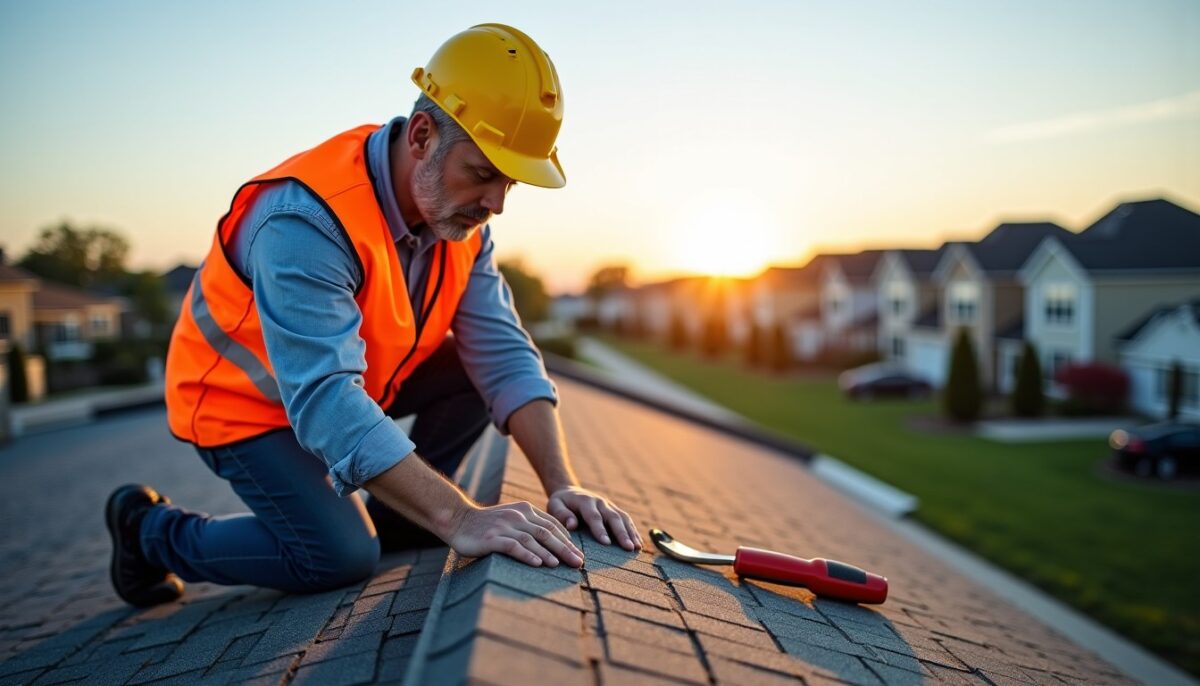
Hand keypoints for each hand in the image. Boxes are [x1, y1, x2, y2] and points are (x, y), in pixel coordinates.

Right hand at [447, 500, 583, 567]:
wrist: (458, 520)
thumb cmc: (487, 524)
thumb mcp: (511, 518)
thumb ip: (530, 525)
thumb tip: (553, 543)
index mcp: (525, 510)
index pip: (552, 524)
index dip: (567, 539)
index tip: (578, 553)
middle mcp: (517, 516)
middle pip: (547, 533)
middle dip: (565, 548)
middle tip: (578, 562)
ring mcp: (504, 526)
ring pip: (532, 539)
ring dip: (549, 553)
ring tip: (561, 565)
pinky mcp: (492, 538)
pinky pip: (513, 546)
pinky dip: (527, 555)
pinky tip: (538, 564)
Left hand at [546, 486, 642, 551]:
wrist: (569, 492)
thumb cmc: (561, 503)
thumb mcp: (554, 505)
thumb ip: (561, 514)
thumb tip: (572, 525)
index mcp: (585, 501)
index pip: (594, 516)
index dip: (600, 529)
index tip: (606, 543)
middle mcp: (600, 502)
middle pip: (613, 517)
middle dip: (622, 533)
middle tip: (629, 548)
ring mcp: (609, 505)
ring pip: (623, 518)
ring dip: (631, 533)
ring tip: (636, 548)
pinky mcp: (615, 510)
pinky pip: (627, 520)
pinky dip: (633, 531)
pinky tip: (638, 544)